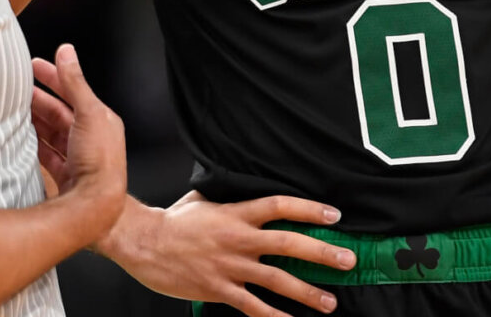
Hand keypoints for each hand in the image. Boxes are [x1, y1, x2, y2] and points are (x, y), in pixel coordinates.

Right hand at [30, 45, 125, 222]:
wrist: (98, 208)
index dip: (53, 76)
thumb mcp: (89, 113)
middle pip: (59, 112)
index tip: (33, 65)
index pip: (73, 91)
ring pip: (51, 133)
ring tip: (12, 109)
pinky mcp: (66, 176)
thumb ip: (74, 82)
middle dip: (38, 99)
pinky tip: (20, 138)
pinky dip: (34, 144)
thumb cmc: (100, 161)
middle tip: (14, 88)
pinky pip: (46, 154)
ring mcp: (77, 158)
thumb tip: (66, 51)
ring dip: (34, 120)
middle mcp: (90, 137)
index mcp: (101, 119)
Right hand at [93, 190, 354, 316]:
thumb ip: (230, 198)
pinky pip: (252, 306)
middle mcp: (238, 239)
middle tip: (347, 260)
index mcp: (236, 213)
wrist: (143, 242)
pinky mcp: (219, 289)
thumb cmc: (173, 221)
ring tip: (330, 302)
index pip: (281, 206)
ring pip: (277, 280)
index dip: (310, 209)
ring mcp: (230, 266)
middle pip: (289, 244)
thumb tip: (246, 186)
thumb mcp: (204, 199)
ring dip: (307, 292)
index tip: (336, 215)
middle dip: (322, 253)